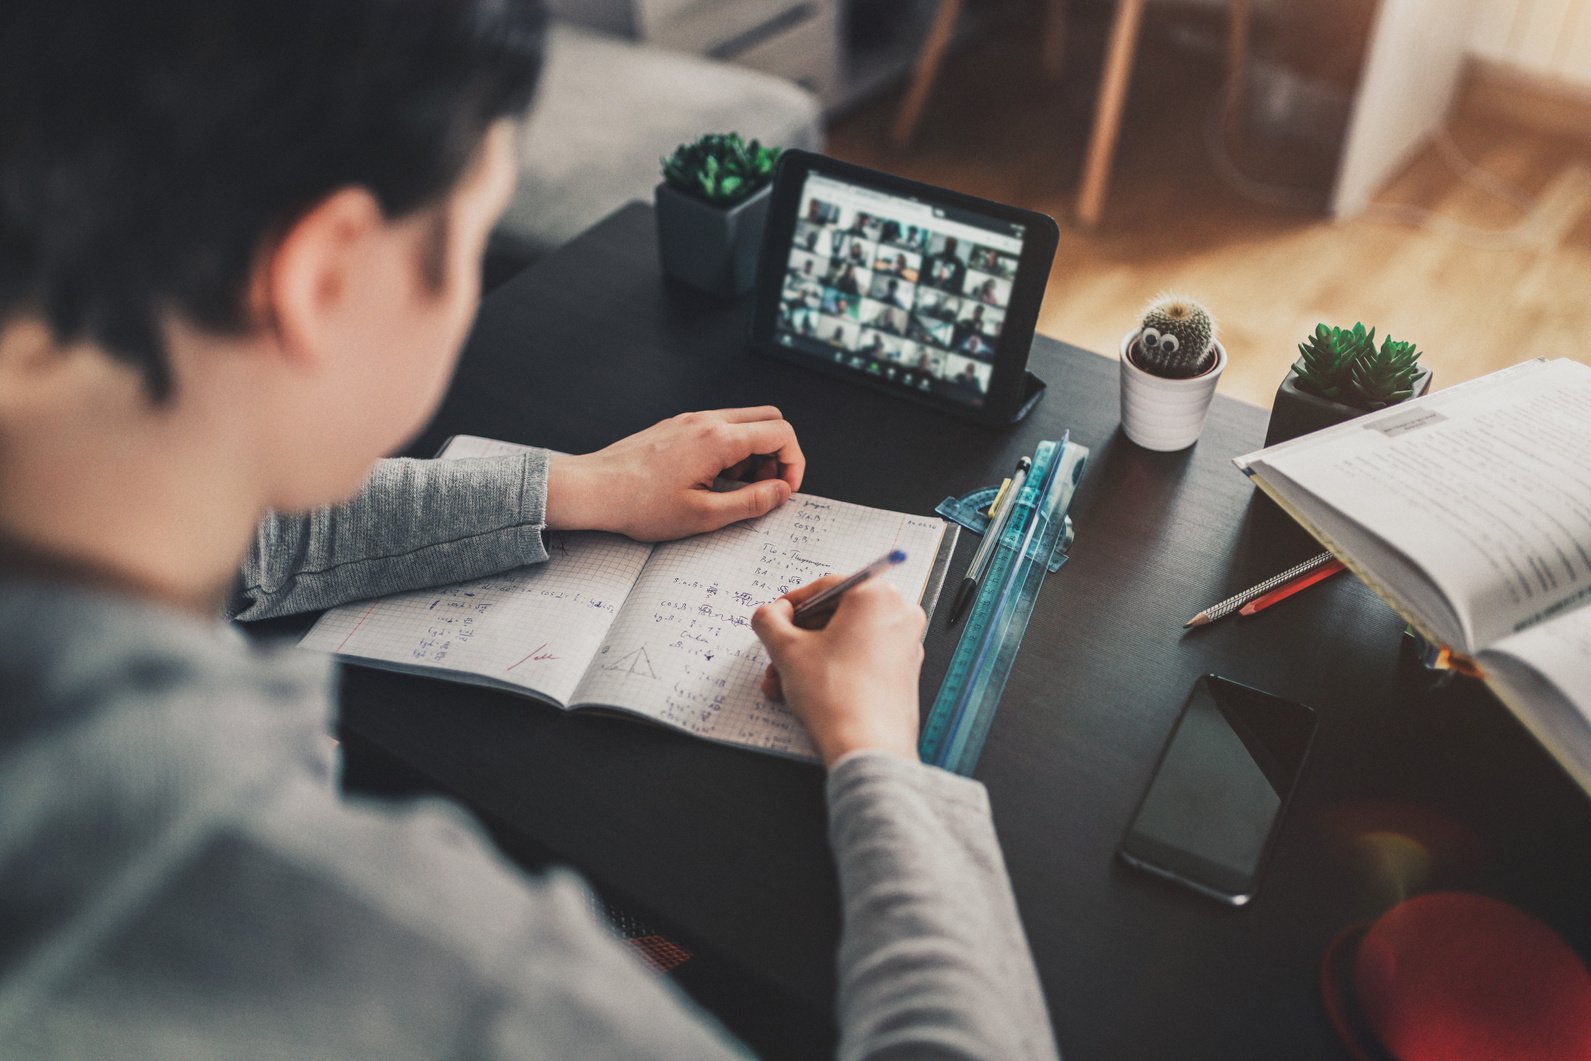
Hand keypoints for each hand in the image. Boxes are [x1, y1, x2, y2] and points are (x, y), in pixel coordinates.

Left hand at [545, 407, 803, 540]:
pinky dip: (729, 448)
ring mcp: (690, 420)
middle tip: (765, 486)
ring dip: (753, 452)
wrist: (594, 489)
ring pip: (743, 422)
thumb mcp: (704, 515)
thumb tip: (780, 492)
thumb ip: (751, 502)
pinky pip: (718, 427)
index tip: (784, 489)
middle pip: (769, 419)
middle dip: (778, 453)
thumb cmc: (640, 504)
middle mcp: (707, 421)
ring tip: (734, 488)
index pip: (781, 434)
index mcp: (719, 440)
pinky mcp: (676, 426)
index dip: (794, 463)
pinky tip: (711, 479)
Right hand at [751, 575, 924, 766]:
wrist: (867, 747)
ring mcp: (905, 645)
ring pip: (845, 641)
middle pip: (835, 616)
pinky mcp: (904, 672)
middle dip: (798, 639)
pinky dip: (832, 670)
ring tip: (781, 682)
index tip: (774, 617)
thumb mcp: (787, 650)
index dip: (791, 604)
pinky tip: (802, 692)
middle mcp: (899, 615)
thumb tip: (769, 613)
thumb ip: (769, 621)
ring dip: (808, 658)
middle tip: (776, 654)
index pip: (825, 587)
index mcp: (876, 596)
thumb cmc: (837, 697)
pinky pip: (860, 659)